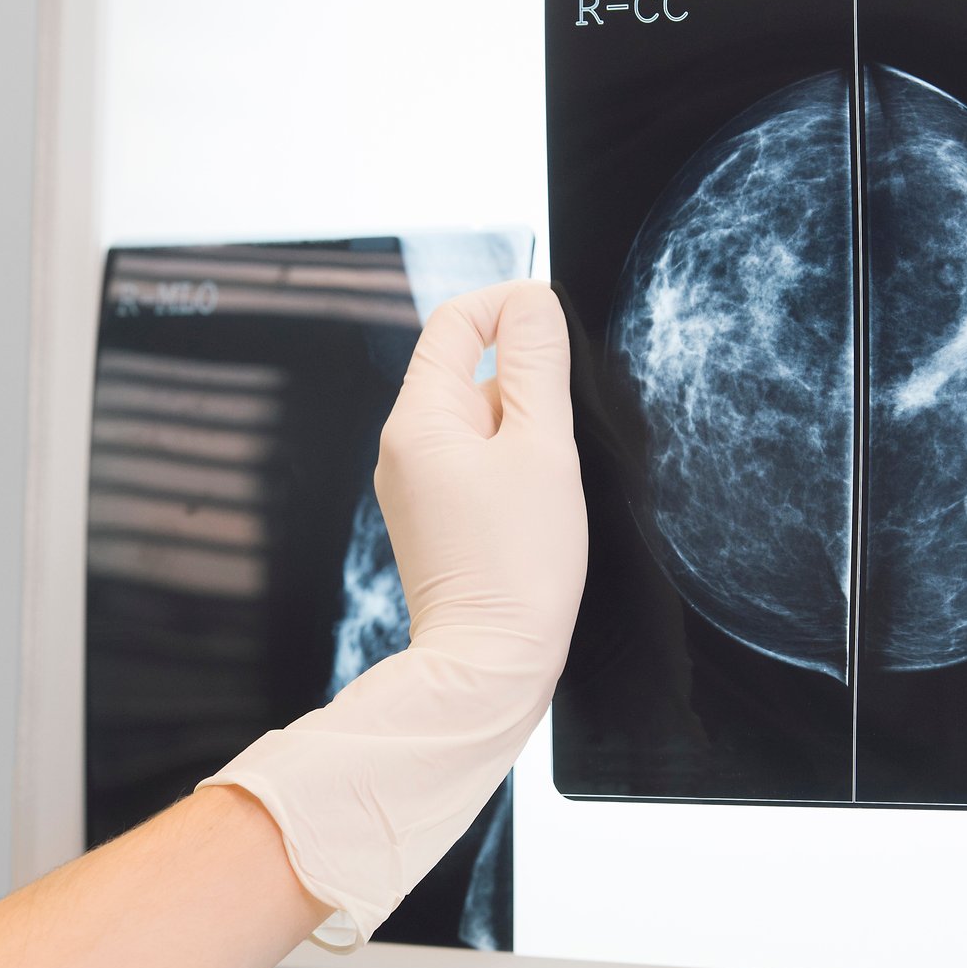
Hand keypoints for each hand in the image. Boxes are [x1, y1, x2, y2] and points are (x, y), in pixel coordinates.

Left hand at [201, 282, 586, 948]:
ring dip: (526, 431)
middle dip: (527, 383)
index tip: (556, 324)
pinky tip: (537, 508)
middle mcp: (404, 446)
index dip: (510, 305)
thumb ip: (537, 364)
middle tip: (562, 435)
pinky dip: (514, 467)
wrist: (489, 665)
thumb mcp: (542, 448)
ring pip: (481, 419)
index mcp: (418, 419)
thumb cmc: (516, 568)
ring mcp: (416, 484)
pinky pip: (478, 463)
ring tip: (548, 484)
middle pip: (470, 368)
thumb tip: (530, 302)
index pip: (456, 320)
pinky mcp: (437, 517)